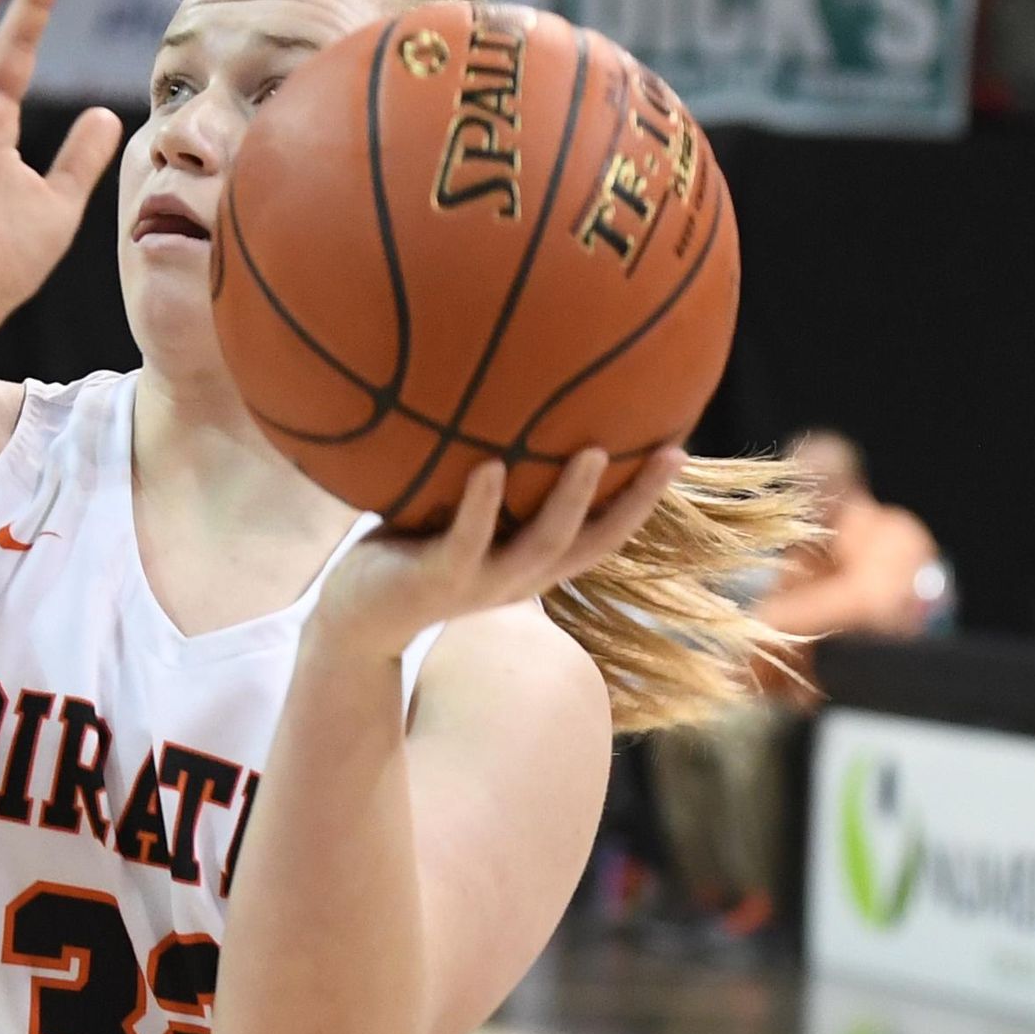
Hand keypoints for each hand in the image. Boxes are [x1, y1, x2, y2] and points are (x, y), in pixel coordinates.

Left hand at [310, 447, 687, 660]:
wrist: (355, 618)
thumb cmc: (411, 555)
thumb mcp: (464, 521)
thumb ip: (497, 489)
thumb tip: (513, 416)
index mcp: (532, 565)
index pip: (603, 535)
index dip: (644, 501)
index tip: (679, 452)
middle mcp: (519, 579)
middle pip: (592, 543)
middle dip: (634, 502)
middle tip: (669, 454)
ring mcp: (481, 582)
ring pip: (541, 543)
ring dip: (569, 498)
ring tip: (592, 452)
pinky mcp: (437, 579)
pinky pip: (466, 540)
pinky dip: (481, 505)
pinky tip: (490, 466)